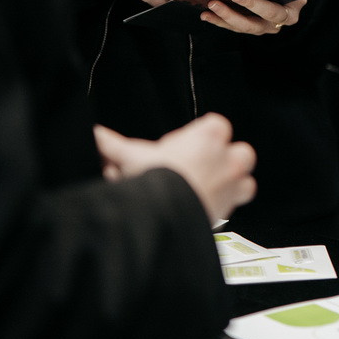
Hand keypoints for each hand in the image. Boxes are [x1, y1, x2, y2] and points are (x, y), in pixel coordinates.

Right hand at [93, 113, 255, 223]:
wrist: (166, 214)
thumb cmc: (154, 180)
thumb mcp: (128, 155)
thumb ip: (111, 144)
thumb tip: (94, 136)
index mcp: (209, 135)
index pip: (214, 125)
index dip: (194, 136)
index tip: (174, 149)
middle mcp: (228, 156)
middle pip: (235, 149)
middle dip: (219, 157)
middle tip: (193, 167)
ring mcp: (234, 181)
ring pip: (244, 174)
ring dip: (230, 179)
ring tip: (204, 186)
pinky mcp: (233, 205)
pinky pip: (240, 198)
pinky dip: (227, 202)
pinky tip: (204, 205)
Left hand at [200, 0, 305, 35]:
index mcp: (293, 7)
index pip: (274, 10)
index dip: (255, 3)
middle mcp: (282, 21)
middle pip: (257, 23)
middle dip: (234, 12)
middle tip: (216, 1)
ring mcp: (267, 26)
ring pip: (245, 27)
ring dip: (224, 17)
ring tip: (210, 6)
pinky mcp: (254, 27)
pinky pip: (236, 27)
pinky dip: (221, 20)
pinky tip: (207, 14)